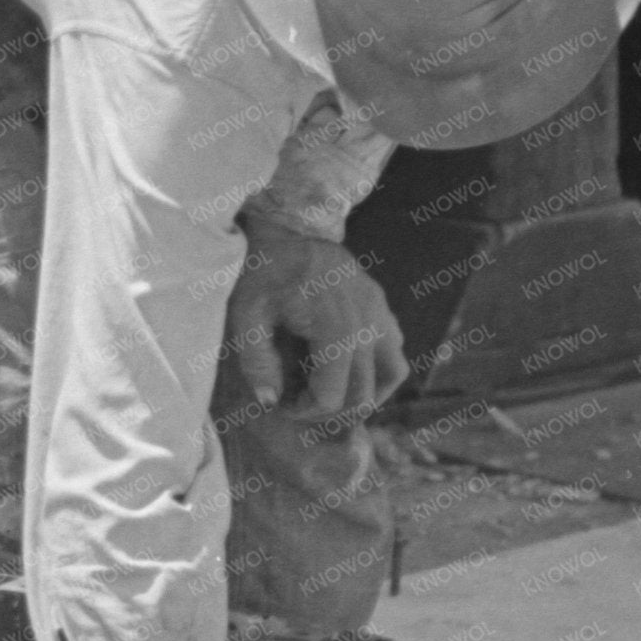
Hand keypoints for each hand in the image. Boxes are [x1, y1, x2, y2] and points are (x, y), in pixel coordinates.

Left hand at [225, 226, 407, 417]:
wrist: (284, 229)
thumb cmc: (261, 272)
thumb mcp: (246, 316)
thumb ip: (256, 362)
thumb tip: (270, 402)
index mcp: (334, 327)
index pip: (332, 396)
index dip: (304, 411)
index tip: (281, 403)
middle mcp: (366, 322)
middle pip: (361, 395)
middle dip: (327, 409)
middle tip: (298, 400)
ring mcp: (379, 311)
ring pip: (391, 375)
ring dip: (363, 394)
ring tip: (330, 393)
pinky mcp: (380, 303)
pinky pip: (395, 349)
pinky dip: (379, 369)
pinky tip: (349, 368)